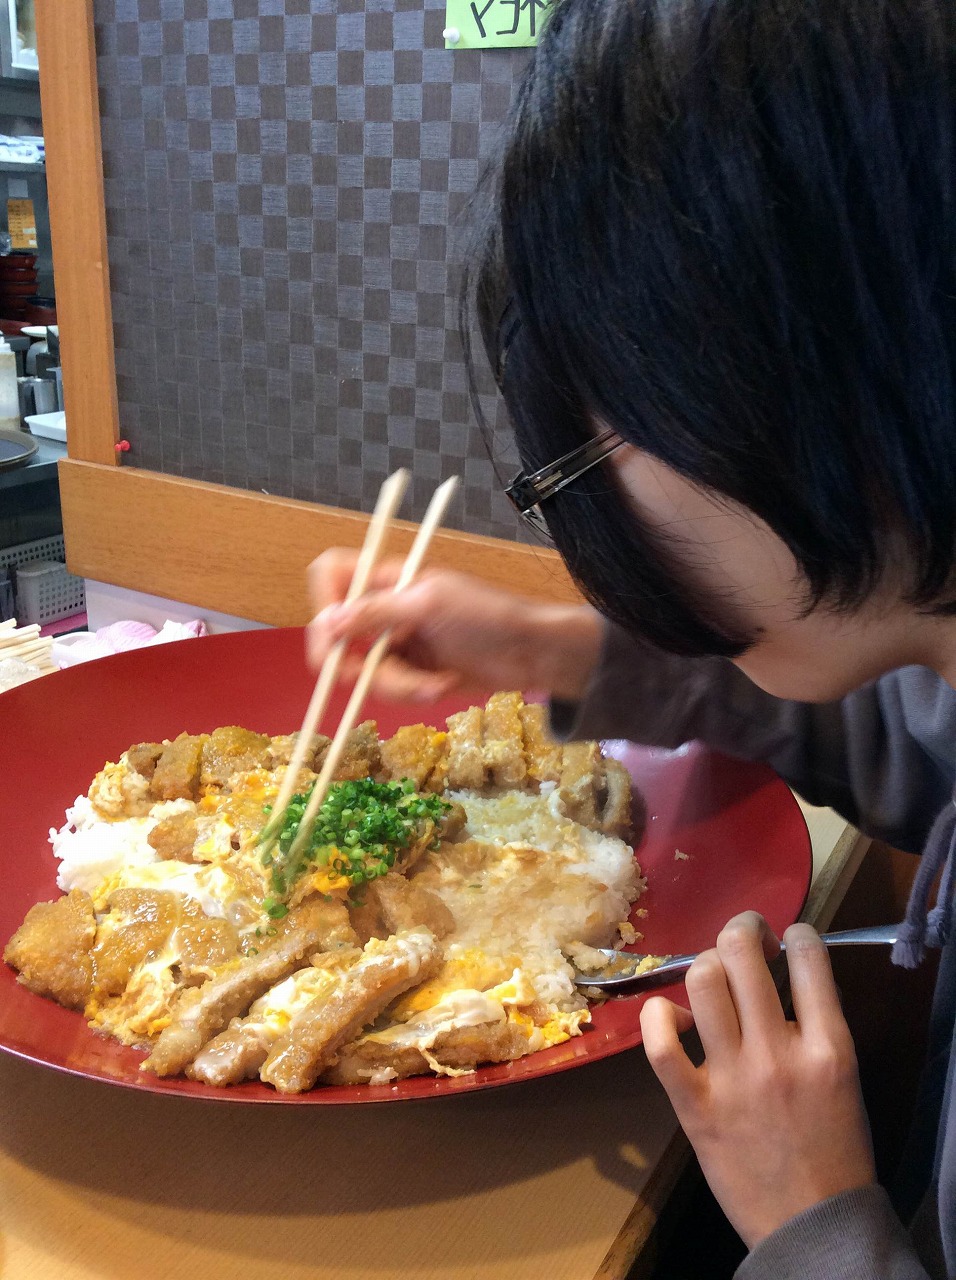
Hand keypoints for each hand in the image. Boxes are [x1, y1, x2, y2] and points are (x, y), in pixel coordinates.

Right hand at [307, 549, 602, 702]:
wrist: (530, 654)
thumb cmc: (488, 616)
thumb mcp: (430, 606)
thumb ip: (376, 612)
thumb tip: (326, 621)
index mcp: (387, 577)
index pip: (332, 574)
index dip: (323, 601)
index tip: (334, 634)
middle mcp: (384, 607)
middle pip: (337, 636)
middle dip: (361, 665)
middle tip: (376, 677)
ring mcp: (394, 641)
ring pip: (362, 671)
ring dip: (397, 685)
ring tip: (435, 684)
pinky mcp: (408, 672)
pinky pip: (388, 689)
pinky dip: (412, 693)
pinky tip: (441, 686)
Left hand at [640, 911, 875, 1249]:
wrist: (811, 1227)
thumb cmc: (834, 1152)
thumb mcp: (845, 1080)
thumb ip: (816, 1028)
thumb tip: (783, 979)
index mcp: (828, 1048)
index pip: (810, 958)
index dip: (795, 933)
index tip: (786, 939)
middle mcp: (778, 1053)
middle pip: (742, 954)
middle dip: (742, 930)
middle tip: (745, 941)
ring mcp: (733, 1078)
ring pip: (702, 982)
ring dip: (705, 966)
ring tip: (713, 979)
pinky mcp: (694, 1106)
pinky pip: (660, 1044)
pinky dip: (658, 1017)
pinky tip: (673, 1018)